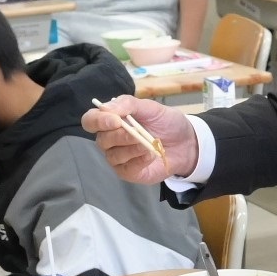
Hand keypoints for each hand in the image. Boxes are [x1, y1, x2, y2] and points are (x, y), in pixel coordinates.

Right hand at [82, 95, 197, 183]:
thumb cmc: (166, 122)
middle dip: (121, 136)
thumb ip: (128, 104)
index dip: (98, 121)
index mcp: (111, 121)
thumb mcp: (150, 107)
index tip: (115, 121)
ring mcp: (117, 157)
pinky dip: (139, 161)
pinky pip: (126, 168)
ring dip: (132, 148)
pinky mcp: (127, 172)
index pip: (90, 120)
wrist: (186, 142)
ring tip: (149, 144)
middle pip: (101, 140)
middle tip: (138, 133)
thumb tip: (106, 107)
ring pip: (113, 155)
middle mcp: (109, 140)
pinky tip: (151, 155)